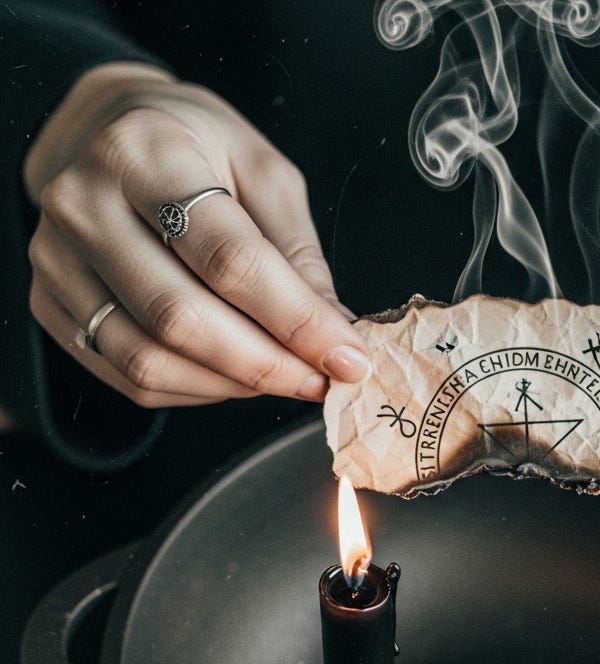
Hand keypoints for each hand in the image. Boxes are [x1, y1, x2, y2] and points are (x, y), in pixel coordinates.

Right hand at [23, 62, 368, 406]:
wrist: (104, 133)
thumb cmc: (191, 147)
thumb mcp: (263, 171)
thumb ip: (297, 252)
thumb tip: (331, 331)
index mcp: (146, 154)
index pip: (229, 260)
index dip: (296, 322)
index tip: (346, 357)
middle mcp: (85, 206)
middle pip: (183, 320)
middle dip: (267, 366)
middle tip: (319, 381)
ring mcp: (57, 261)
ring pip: (150, 361)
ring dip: (232, 387)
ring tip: (281, 376)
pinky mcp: (50, 305)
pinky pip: (128, 378)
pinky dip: (194, 391)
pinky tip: (232, 375)